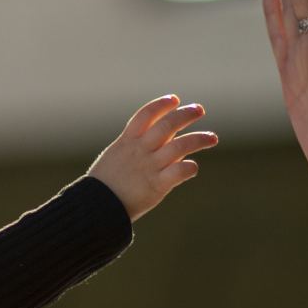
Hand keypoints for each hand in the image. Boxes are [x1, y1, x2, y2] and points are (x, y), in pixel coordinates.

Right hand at [87, 95, 216, 220]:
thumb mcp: (114, 156)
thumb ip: (134, 146)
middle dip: (185, 115)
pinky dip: (189, 167)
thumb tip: (159, 140)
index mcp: (127, 141)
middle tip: (199, 110)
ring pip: (179, 146)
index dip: (162, 104)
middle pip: (167, 125)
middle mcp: (140, 150)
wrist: (95, 207)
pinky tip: (193, 167)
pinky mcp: (156, 185)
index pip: (146, 114)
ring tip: (212, 138)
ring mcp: (149, 167)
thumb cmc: (104, 184)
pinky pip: (179, 172)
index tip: (175, 99)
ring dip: (199, 139)